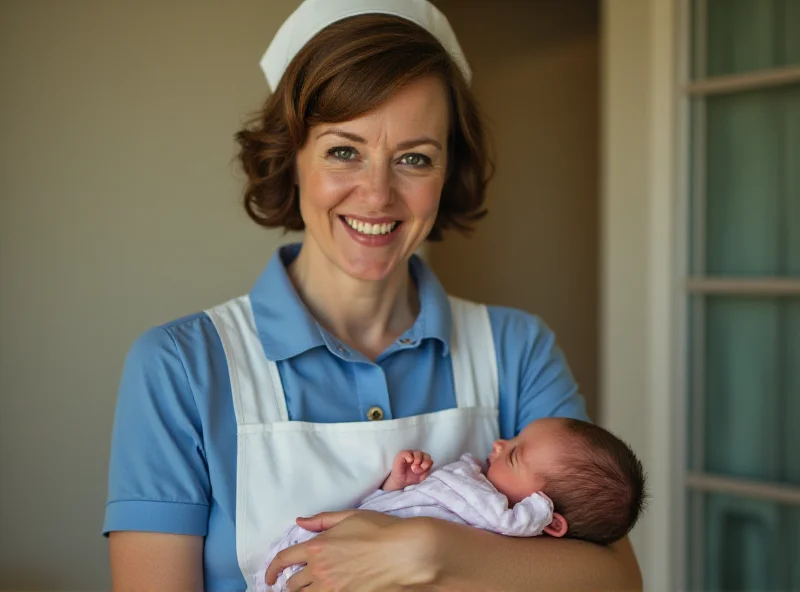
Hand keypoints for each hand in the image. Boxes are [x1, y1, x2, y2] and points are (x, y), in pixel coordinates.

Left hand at [265, 510, 437, 590]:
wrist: (404, 552)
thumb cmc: (380, 530)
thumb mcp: (349, 517)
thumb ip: (322, 521)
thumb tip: (300, 522)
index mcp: (317, 547)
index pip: (284, 560)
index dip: (272, 569)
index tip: (270, 577)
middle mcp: (320, 571)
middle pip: (293, 585)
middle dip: (291, 583)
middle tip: (297, 582)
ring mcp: (333, 589)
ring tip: (310, 589)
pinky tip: (328, 591)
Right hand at [381, 450, 432, 491]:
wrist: (401, 482)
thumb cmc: (411, 478)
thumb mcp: (423, 476)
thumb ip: (428, 470)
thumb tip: (430, 463)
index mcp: (423, 460)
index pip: (429, 458)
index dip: (427, 464)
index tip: (423, 471)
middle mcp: (417, 456)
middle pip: (425, 455)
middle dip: (424, 463)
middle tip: (418, 470)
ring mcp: (410, 454)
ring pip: (418, 453)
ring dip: (417, 461)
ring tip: (413, 468)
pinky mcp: (402, 455)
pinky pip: (408, 453)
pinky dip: (410, 457)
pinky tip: (409, 462)